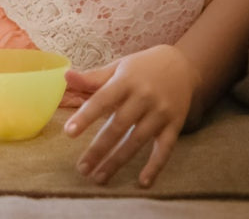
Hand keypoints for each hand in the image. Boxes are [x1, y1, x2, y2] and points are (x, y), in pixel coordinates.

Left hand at [63, 45, 197, 187]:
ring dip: (117, 161)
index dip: (85, 116)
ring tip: (99, 177)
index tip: (69, 132)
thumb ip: (92, 77)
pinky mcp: (175, 125)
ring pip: (137, 141)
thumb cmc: (142, 67)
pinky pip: (165, 149)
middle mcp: (144, 97)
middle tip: (82, 168)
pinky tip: (142, 182)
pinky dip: (155, 166)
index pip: (102, 100)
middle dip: (99, 149)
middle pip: (118, 126)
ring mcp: (161, 112)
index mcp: (126, 81)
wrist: (183, 65)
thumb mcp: (118, 67)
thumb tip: (65, 76)